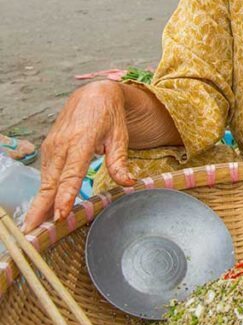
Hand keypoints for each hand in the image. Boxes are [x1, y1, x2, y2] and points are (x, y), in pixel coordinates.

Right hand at [23, 81, 134, 231]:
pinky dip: (42, 192)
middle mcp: (62, 144)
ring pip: (44, 180)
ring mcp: (52, 146)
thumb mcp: (120, 136)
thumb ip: (119, 161)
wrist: (93, 93)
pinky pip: (45, 174)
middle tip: (33, 231)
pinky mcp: (48, 148)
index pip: (72, 173)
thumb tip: (128, 183)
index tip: (60, 214)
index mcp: (82, 141)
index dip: (65, 195)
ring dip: (38, 203)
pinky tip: (40, 209)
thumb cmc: (109, 116)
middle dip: (41, 207)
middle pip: (50, 181)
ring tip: (33, 227)